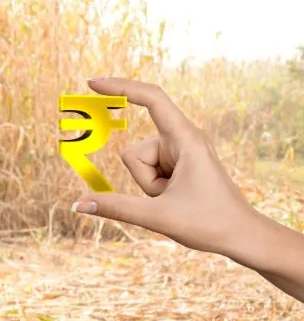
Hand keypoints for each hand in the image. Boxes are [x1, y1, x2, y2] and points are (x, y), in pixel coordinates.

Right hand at [70, 77, 259, 255]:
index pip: (151, 99)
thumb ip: (115, 207)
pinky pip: (148, 171)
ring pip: (139, 164)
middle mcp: (182, 139)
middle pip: (134, 152)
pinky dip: (153, 187)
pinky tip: (175, 198)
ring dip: (148, 186)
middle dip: (141, 180)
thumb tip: (78, 204)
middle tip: (167, 199)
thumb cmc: (210, 223)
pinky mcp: (177, 163)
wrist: (243, 236)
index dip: (120, 87)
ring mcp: (179, 151)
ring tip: (174, 200)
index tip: (93, 84)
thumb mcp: (157, 216)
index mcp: (185, 139)